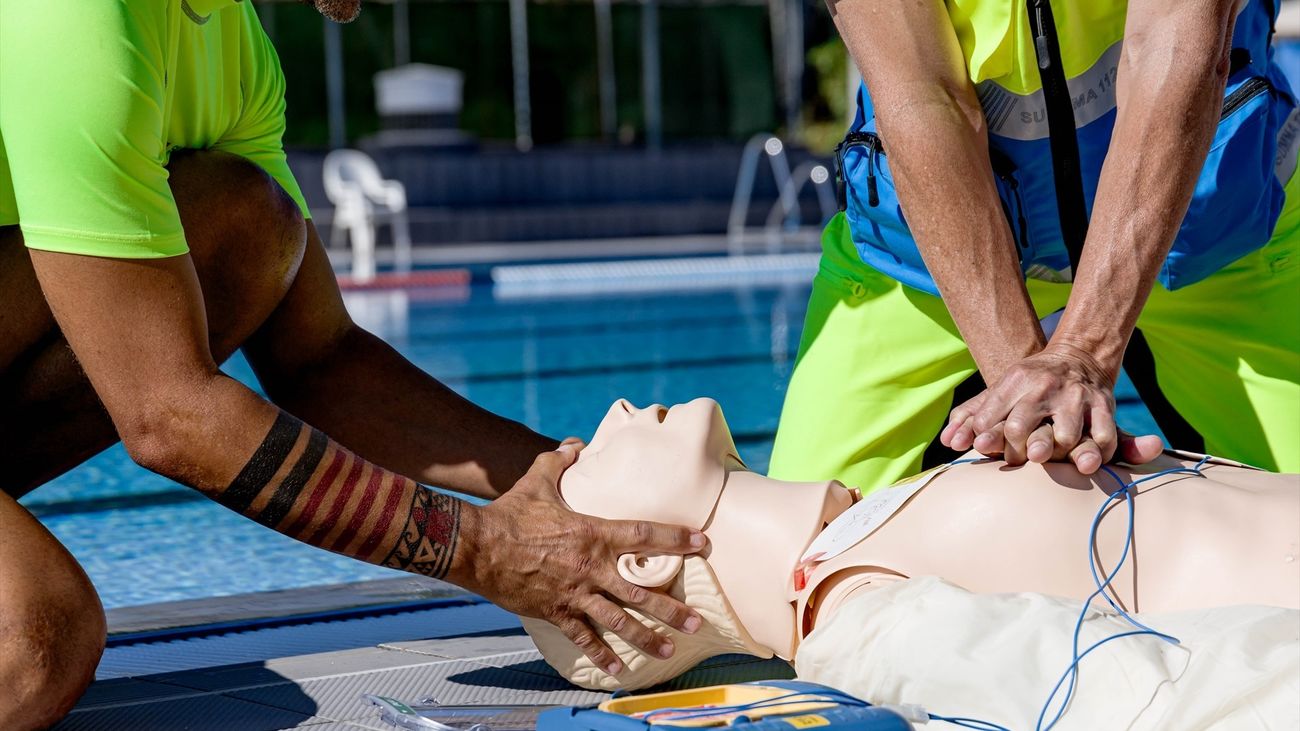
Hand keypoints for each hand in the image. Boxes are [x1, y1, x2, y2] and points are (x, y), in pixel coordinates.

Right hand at [460, 443, 705, 675]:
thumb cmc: (510, 513)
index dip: (675, 538)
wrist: (478, 547)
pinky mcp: (556, 612)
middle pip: (641, 592)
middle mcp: (591, 567)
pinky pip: (584, 638)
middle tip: (696, 623)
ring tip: (670, 650)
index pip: (644, 535)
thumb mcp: (537, 480)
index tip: (701, 542)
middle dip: (671, 610)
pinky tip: (619, 671)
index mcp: (593, 534)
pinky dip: (602, 656)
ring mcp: (575, 593)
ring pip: (619, 621)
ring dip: (646, 638)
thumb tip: (574, 444)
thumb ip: (559, 460)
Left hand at [940, 343, 1161, 472]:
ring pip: (1063, 437)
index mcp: (1015, 380)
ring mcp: (1076, 396)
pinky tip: (1083, 461)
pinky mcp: (1104, 405)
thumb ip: (969, 415)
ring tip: (1050, 460)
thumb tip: (947, 442)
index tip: (990, 450)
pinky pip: (1101, 438)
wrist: (1079, 356)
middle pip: (1019, 430)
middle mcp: (1044, 387)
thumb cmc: (1030, 383)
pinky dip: (1094, 454)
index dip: (986, 440)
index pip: (988, 419)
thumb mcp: (1001, 390)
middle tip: (1020, 460)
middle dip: (1015, 453)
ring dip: (1055, 455)